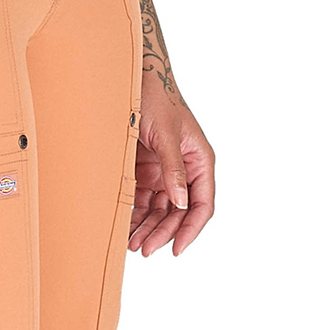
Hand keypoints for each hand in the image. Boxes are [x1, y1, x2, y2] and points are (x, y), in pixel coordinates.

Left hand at [130, 73, 215, 257]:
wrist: (133, 81)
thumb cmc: (156, 99)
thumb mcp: (167, 135)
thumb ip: (173, 168)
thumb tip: (180, 202)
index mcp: (200, 161)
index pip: (202, 205)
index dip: (190, 229)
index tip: (176, 249)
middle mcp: (185, 171)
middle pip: (179, 213)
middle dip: (163, 233)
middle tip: (144, 249)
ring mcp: (165, 173)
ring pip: (160, 211)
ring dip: (148, 228)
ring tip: (132, 244)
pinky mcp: (145, 173)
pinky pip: (142, 201)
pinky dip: (135, 216)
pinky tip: (126, 228)